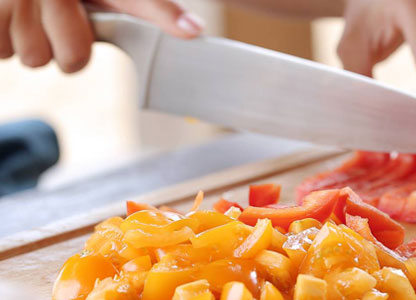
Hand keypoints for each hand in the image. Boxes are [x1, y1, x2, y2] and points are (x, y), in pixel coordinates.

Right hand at [0, 0, 203, 72]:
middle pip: (75, 59)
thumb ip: (146, 8)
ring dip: (32, 44)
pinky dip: (4, 41)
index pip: (139, 0)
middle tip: (62, 23)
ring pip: (36, 59)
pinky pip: (4, 52)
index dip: (165, 14)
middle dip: (69, 50)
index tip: (191, 30)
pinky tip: (11, 17)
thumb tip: (191, 30)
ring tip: (33, 14)